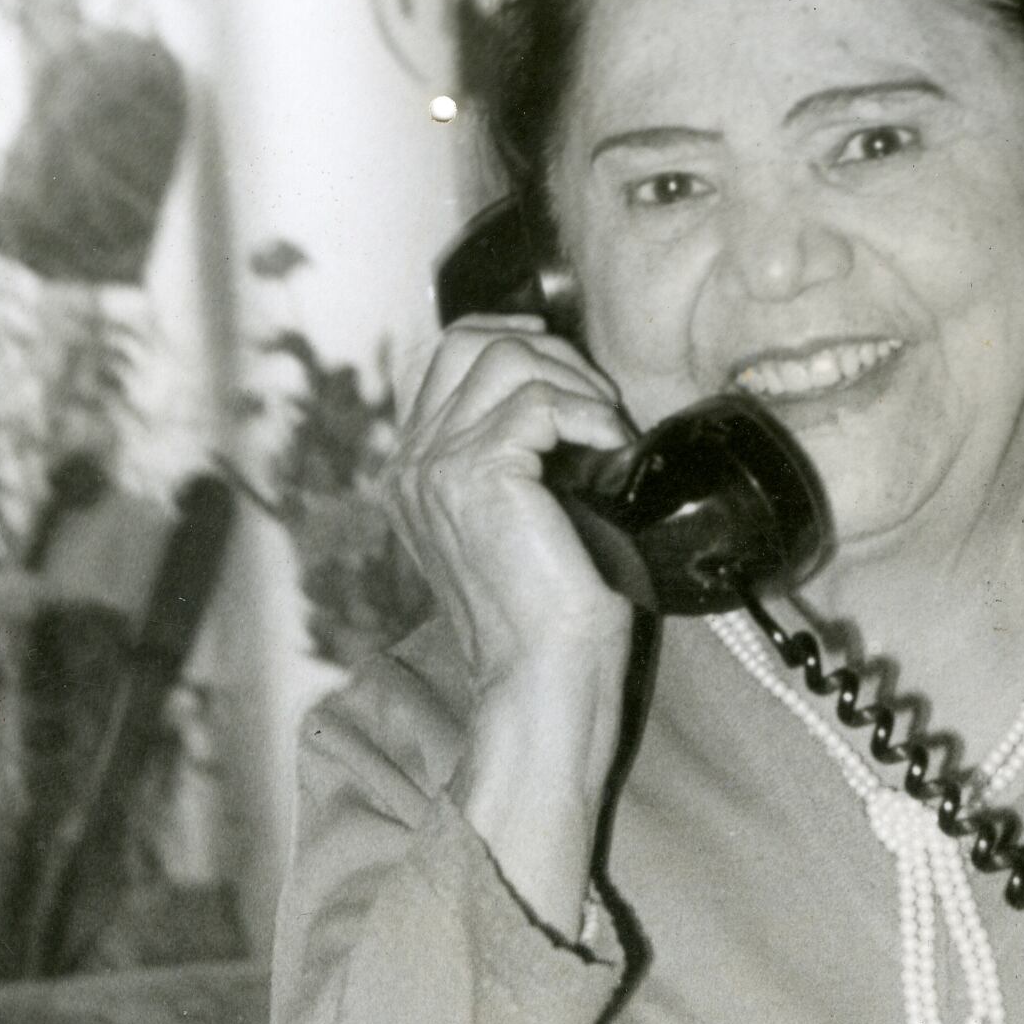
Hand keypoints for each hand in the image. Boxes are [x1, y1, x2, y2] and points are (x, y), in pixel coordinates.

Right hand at [383, 316, 638, 934]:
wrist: (542, 682)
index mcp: (413, 475)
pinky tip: (612, 449)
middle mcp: (410, 466)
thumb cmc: (550, 619)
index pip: (448, 358)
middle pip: (469, 342)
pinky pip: (538, 401)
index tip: (574, 376)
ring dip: (574, 383)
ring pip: (504, 360)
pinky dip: (588, 413)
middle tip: (600, 403)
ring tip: (609, 431)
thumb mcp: (525, 522)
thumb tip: (571, 402)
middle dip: (549, 352)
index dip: (516, 342)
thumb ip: (521, 463)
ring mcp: (435, 468)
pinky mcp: (476, 476)